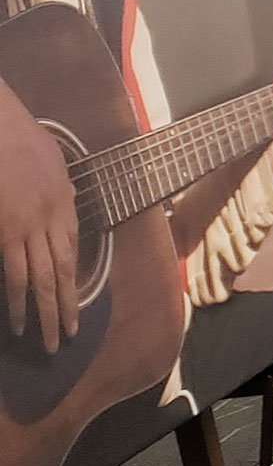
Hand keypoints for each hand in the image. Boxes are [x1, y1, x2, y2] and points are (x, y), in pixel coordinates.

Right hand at [0, 76, 78, 352]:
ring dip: (45, 312)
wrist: (1, 124)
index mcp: (64, 204)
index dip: (73, 280)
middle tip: (66, 337)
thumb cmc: (20, 137)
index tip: (73, 302)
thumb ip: (57, 189)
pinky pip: (15, 272)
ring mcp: (29, 227)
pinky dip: (18, 298)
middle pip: (64, 272)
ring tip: (48, 341)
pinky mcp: (7, 231)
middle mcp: (52, 220)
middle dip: (65, 307)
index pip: (72, 250)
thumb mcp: (52, 162)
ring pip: (42, 280)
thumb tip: (63, 201)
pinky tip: (20, 320)